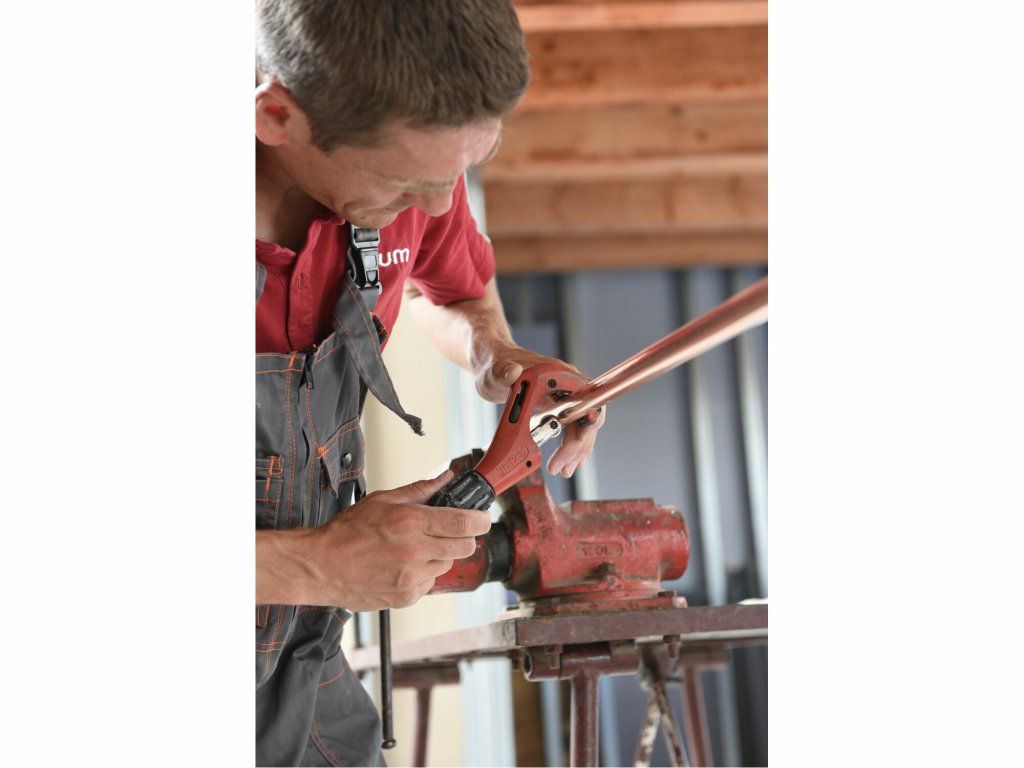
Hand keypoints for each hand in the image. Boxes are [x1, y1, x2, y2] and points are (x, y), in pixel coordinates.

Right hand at [307, 470, 490, 609]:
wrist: (321, 567)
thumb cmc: (347, 532)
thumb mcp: (383, 500)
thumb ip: (420, 490)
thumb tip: (446, 477)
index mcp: (411, 523)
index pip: (463, 523)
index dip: (481, 520)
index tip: (484, 517)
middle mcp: (415, 552)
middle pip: (464, 547)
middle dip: (464, 537)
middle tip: (451, 531)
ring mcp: (412, 578)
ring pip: (447, 564)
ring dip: (440, 555)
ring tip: (415, 548)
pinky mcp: (407, 596)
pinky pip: (430, 583)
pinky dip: (424, 573)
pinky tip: (403, 565)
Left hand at [474, 344, 607, 478]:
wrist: (492, 366)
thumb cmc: (494, 366)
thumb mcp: (494, 372)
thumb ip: (503, 371)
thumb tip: (512, 371)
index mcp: (558, 374)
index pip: (585, 400)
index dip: (585, 422)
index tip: (572, 442)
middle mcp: (567, 384)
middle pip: (586, 417)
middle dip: (577, 444)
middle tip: (562, 466)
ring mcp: (564, 396)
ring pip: (581, 426)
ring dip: (575, 450)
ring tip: (563, 469)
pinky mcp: (557, 406)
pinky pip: (571, 428)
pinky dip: (570, 445)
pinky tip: (568, 461)